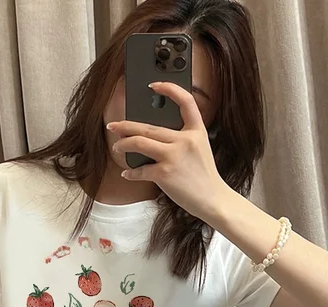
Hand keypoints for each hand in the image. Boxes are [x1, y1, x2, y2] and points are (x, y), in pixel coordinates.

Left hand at [107, 82, 228, 221]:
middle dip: (126, 125)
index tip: (154, 86)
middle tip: (113, 125)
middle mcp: (184, 140)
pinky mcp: (165, 173)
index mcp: (196, 131)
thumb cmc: (205, 178)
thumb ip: (183, 139)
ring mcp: (173, 156)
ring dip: (123, 144)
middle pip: (148, 126)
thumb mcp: (200, 150)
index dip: (169, 89)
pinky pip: (141, 169)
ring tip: (117, 146)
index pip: (185, 101)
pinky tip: (127, 173)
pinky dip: (131, 172)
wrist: (213, 200)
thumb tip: (154, 138)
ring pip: (139, 142)